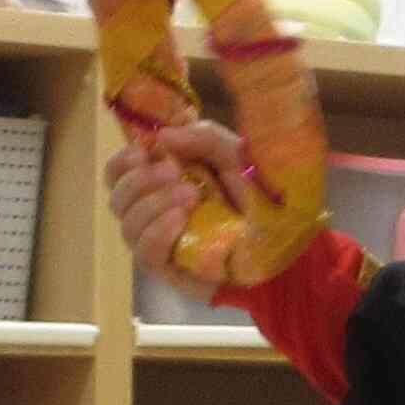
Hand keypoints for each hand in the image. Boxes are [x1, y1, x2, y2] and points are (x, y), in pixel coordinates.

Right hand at [107, 117, 251, 286]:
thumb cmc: (259, 193)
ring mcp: (160, 240)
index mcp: (163, 180)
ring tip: (190, 196)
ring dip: (152, 205)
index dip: (122, 162)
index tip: (143, 151)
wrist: (287, 238)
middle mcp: (154, 210)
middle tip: (173, 172)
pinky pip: (145, 253)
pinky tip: (180, 220)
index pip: (119, 173)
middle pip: (117, 198)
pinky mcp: (170, 268)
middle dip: (140, 181)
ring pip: (128, 224)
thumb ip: (202, 138)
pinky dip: (157, 232)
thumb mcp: (235, 153)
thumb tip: (162, 136)